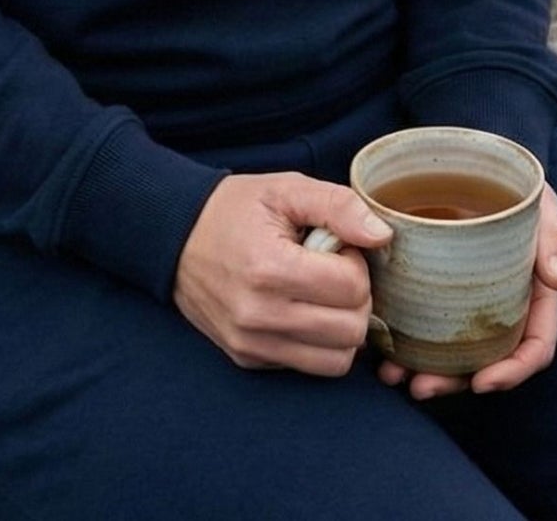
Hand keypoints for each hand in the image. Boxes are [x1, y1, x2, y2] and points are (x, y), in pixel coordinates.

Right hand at [173, 172, 394, 375]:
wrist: (174, 236)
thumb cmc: (235, 209)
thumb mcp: (285, 190)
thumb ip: (338, 206)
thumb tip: (382, 236)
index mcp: (270, 269)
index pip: (352, 289)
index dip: (356, 262)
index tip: (338, 246)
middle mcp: (259, 316)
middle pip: (351, 331)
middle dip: (357, 298)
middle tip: (335, 270)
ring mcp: (251, 344)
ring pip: (336, 361)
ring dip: (343, 327)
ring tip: (322, 293)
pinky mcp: (247, 359)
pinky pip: (307, 366)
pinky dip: (318, 343)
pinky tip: (302, 309)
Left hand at [377, 181, 556, 399]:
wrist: (479, 159)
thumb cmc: (517, 186)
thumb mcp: (542, 205)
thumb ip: (553, 237)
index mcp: (534, 296)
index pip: (534, 346)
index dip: (513, 370)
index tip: (482, 382)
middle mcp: (502, 308)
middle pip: (485, 360)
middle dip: (454, 382)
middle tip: (420, 388)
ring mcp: (468, 301)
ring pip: (451, 351)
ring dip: (423, 371)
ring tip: (391, 376)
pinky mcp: (437, 287)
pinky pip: (423, 322)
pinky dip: (403, 339)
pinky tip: (378, 346)